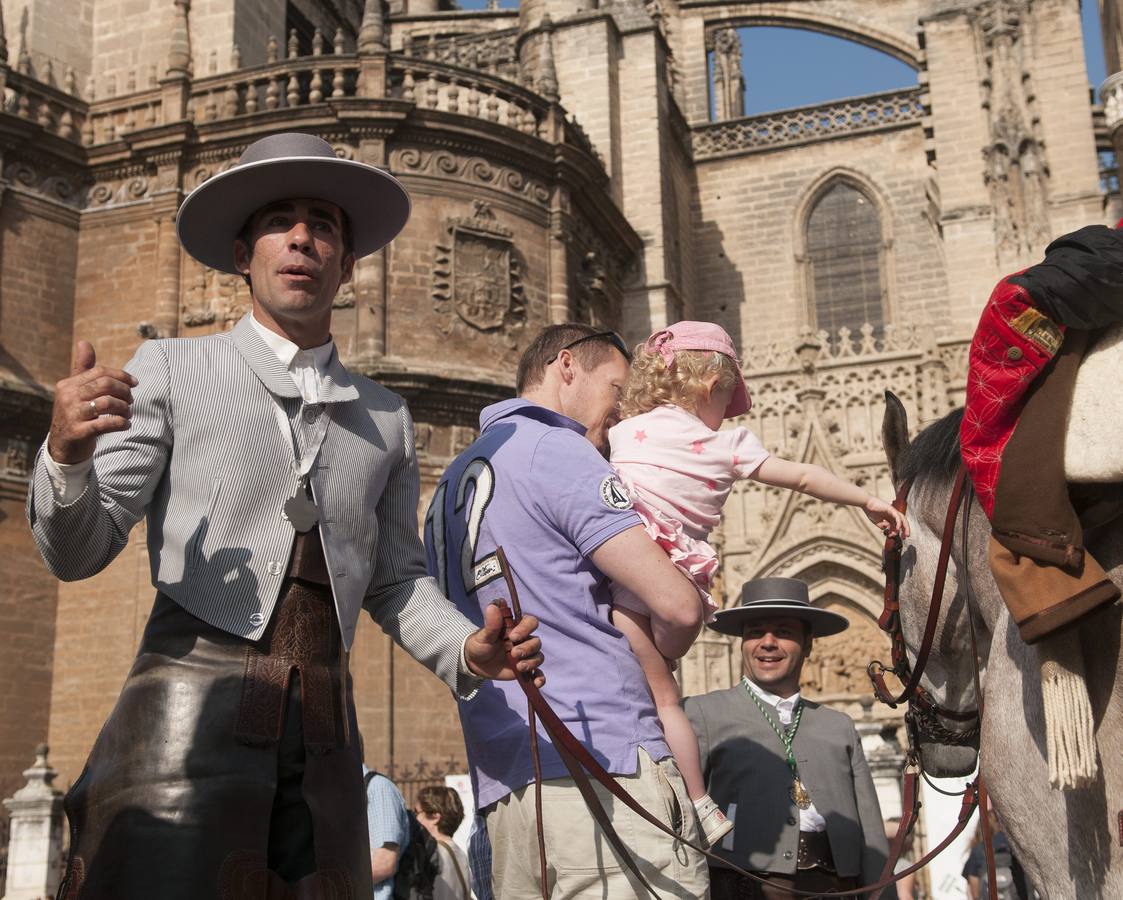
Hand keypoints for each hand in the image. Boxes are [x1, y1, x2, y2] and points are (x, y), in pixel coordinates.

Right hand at [47, 341, 137, 463]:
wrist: (62, 446)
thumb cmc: (75, 414)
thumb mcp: (76, 391)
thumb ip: (83, 368)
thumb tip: (85, 342)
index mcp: (67, 385)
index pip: (100, 372)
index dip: (121, 376)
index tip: (135, 383)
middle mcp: (67, 397)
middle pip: (105, 385)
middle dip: (124, 391)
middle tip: (131, 400)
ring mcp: (71, 415)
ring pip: (107, 403)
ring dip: (124, 408)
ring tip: (128, 413)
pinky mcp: (78, 432)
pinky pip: (105, 424)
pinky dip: (121, 423)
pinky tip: (126, 424)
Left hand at [464, 602, 545, 686]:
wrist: (475, 662)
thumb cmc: (479, 644)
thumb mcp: (483, 635)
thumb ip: (491, 623)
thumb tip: (493, 606)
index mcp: (516, 628)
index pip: (530, 622)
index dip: (526, 628)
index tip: (513, 636)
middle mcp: (524, 640)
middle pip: (536, 642)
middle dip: (527, 648)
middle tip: (513, 653)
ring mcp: (525, 655)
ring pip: (538, 656)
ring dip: (532, 662)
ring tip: (519, 667)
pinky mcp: (524, 669)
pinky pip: (538, 673)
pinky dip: (540, 678)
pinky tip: (536, 683)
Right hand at [864, 496, 908, 538]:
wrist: (866, 504)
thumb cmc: (870, 511)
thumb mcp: (877, 522)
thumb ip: (882, 526)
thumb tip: (888, 528)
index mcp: (890, 517)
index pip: (897, 524)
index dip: (898, 531)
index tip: (896, 537)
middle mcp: (893, 514)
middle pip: (902, 522)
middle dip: (905, 530)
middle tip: (905, 537)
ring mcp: (892, 511)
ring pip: (903, 519)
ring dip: (905, 527)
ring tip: (905, 534)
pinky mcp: (891, 509)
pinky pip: (897, 516)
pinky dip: (899, 523)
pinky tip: (897, 528)